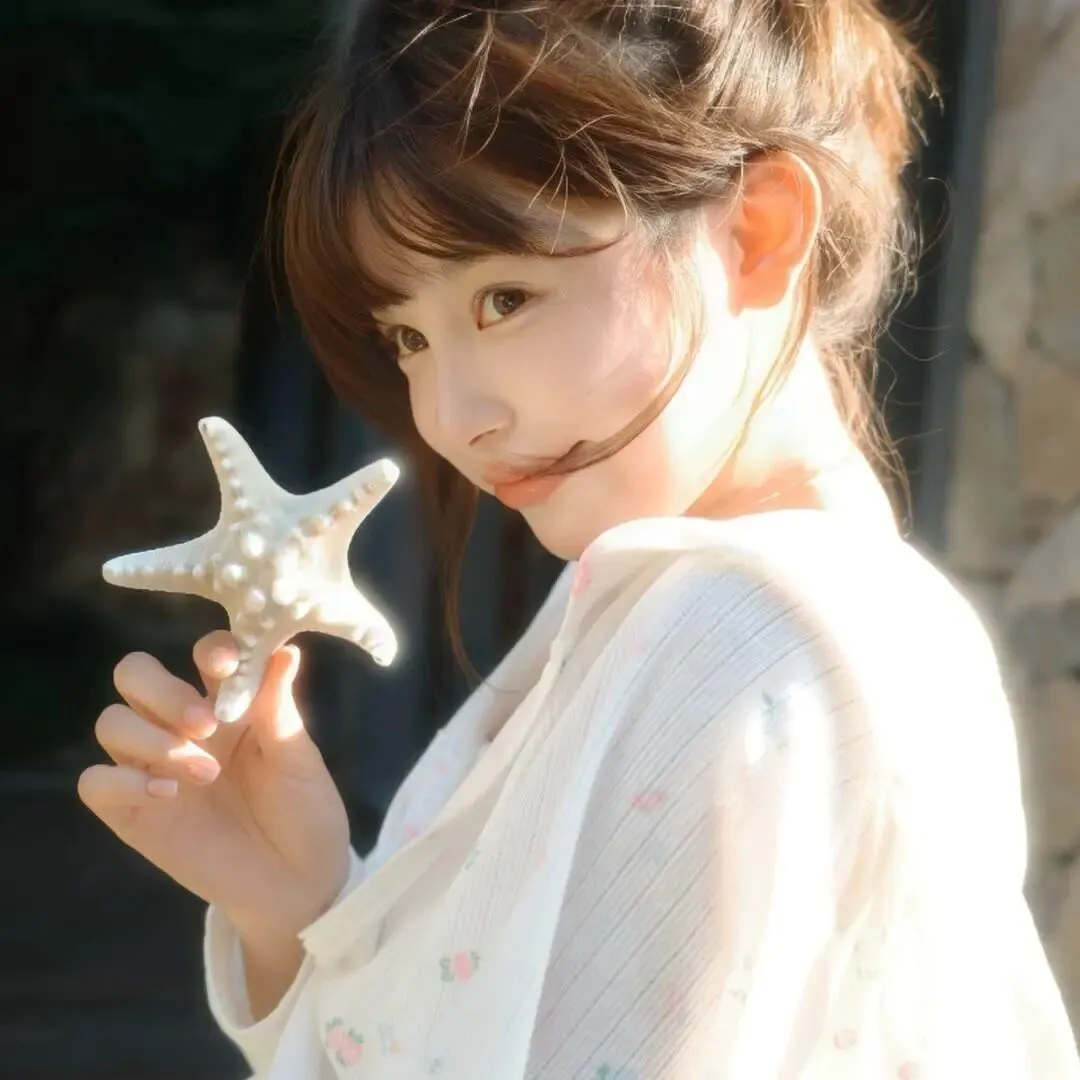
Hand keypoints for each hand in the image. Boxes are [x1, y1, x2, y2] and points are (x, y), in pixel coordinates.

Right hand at [78, 633, 350, 942]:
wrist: (297, 882)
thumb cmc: (304, 810)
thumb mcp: (299, 760)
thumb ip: (280, 708)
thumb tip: (285, 650)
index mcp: (229, 701)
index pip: (203, 653)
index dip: (210, 650)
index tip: (226, 668)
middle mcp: (183, 724)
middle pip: (135, 674)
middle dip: (163, 690)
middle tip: (206, 725)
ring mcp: (153, 765)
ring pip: (111, 722)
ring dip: (151, 738)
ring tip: (205, 774)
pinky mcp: (132, 812)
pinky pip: (95, 782)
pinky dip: (121, 781)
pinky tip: (167, 794)